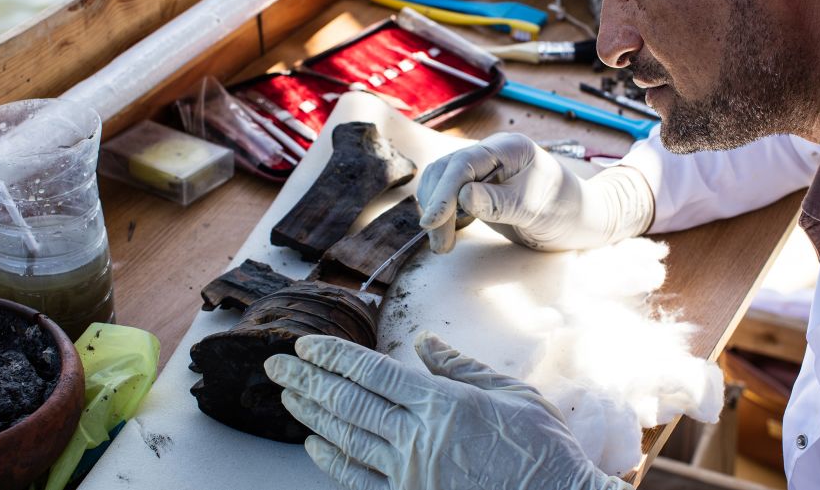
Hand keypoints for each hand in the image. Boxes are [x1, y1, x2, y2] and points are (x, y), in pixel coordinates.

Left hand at [264, 333, 630, 489]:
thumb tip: (424, 343)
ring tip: (287, 395)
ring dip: (312, 413)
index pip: (372, 373)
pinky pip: (359, 481)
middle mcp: (418, 438)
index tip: (306, 345)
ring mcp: (410, 475)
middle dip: (308, 379)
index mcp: (442, 403)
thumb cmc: (543, 450)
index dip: (335, 356)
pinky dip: (331, 461)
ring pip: (347, 438)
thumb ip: (461, 368)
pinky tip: (313, 444)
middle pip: (349, 402)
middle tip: (275, 364)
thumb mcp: (512, 394)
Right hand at [416, 133, 653, 252]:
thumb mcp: (536, 208)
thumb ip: (500, 202)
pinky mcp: (479, 190)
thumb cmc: (567, 210)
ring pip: (441, 184)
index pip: (464, 163)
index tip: (432, 221)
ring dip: (436, 213)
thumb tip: (462, 197)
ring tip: (443, 245)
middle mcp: (491, 154)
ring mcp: (483, 171)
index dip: (444, 192)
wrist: (581, 221)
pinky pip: (449, 196)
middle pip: (446, 171)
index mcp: (509, 148)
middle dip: (436, 206)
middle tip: (440, 244)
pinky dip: (442, 215)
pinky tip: (447, 234)